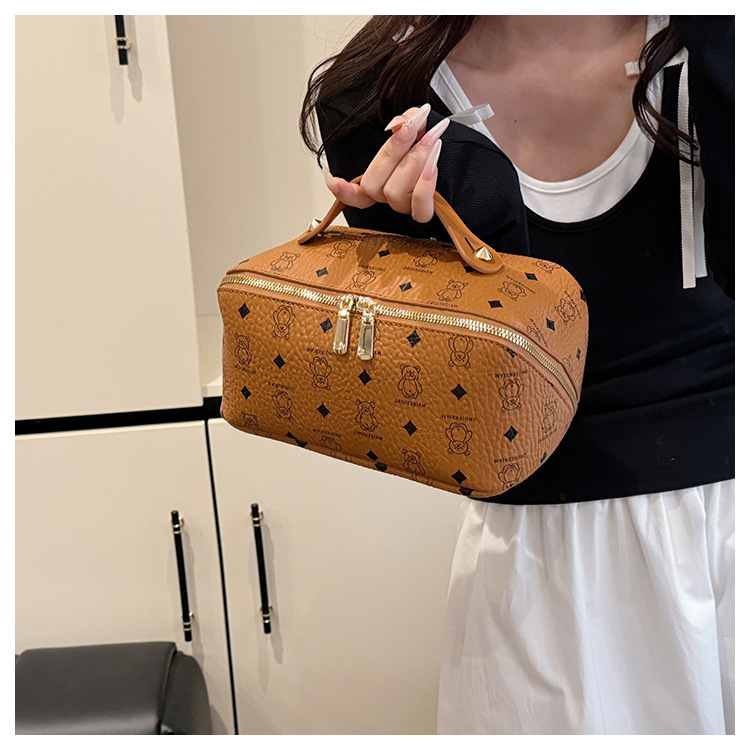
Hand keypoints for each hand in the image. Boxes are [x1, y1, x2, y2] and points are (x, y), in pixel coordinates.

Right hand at [323, 103, 448, 222]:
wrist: (470, 167)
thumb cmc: (437, 145)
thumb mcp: (417, 127)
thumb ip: (404, 122)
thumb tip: (395, 125)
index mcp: (380, 180)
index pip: (355, 192)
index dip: (341, 190)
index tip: (331, 178)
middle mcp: (388, 197)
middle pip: (375, 184)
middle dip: (394, 150)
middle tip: (414, 125)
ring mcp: (405, 208)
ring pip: (395, 193)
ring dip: (414, 161)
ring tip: (433, 137)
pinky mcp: (426, 214)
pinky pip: (420, 208)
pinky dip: (424, 186)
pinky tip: (433, 164)